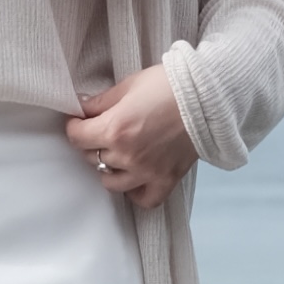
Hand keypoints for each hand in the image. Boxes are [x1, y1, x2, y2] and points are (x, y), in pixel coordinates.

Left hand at [66, 65, 199, 210]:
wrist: (209, 96)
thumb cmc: (170, 85)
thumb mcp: (130, 84)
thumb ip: (102, 101)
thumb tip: (82, 108)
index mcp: (114, 129)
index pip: (76, 137)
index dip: (75, 127)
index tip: (79, 122)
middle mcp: (126, 155)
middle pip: (91, 157)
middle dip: (92, 143)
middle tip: (102, 131)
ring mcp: (145, 172)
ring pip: (110, 181)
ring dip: (109, 168)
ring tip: (118, 155)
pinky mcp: (165, 180)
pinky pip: (142, 199)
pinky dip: (135, 193)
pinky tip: (134, 180)